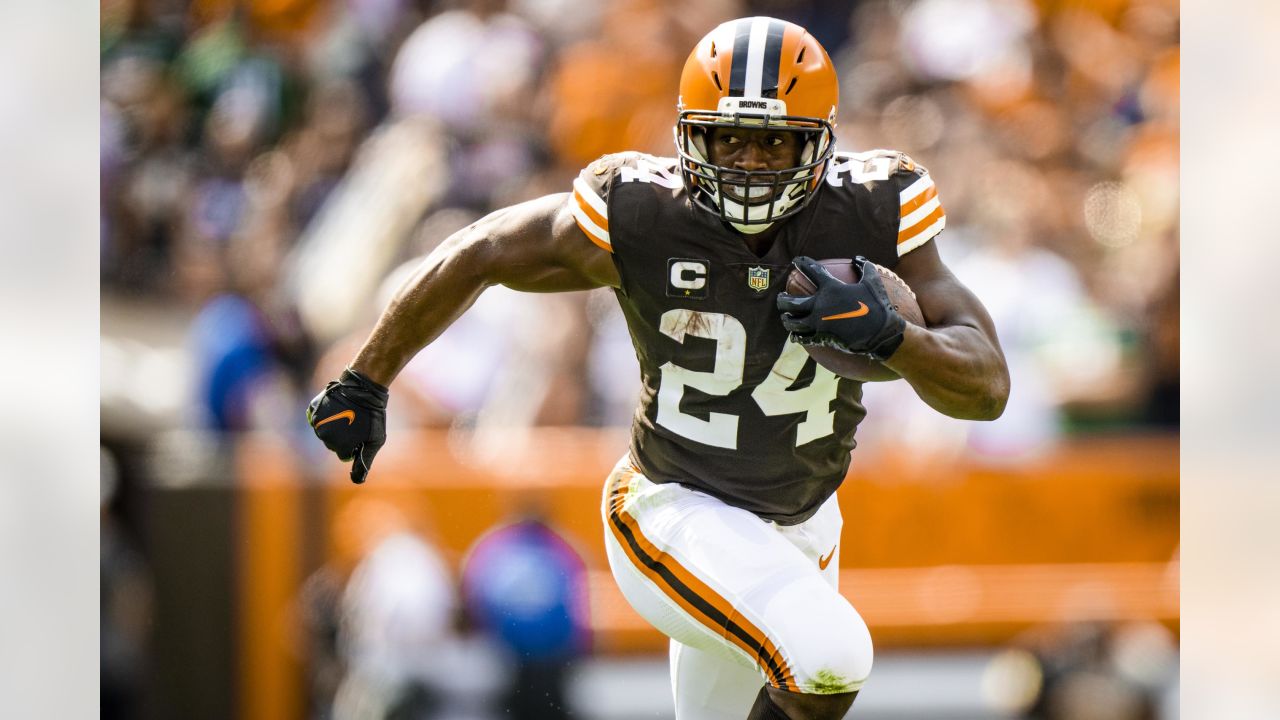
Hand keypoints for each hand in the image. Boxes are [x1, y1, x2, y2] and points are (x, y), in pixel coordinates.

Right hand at [307, 368, 388, 483]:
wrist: (363, 387)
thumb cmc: (372, 415)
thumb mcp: (375, 440)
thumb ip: (364, 462)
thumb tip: (357, 481)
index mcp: (339, 446)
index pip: (343, 455)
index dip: (354, 445)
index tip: (361, 434)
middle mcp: (324, 436)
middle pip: (332, 444)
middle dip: (342, 437)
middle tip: (354, 422)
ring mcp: (317, 422)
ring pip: (324, 432)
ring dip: (333, 426)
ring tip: (346, 414)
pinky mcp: (312, 410)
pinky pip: (317, 418)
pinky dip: (325, 415)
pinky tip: (337, 408)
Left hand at [776, 256, 905, 359]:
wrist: (880, 332)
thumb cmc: (877, 305)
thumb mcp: (873, 282)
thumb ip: (865, 267)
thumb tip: (858, 258)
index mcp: (830, 288)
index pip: (811, 271)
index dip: (802, 263)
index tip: (796, 261)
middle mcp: (820, 304)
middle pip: (790, 302)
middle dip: (782, 299)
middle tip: (780, 297)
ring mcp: (819, 322)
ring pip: (792, 321)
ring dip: (787, 319)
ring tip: (785, 317)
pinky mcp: (822, 337)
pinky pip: (803, 337)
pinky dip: (797, 336)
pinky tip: (794, 335)